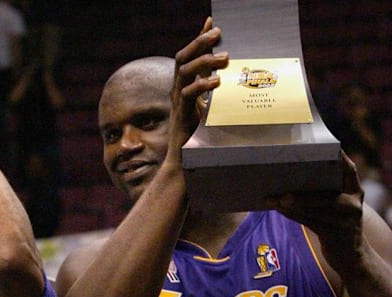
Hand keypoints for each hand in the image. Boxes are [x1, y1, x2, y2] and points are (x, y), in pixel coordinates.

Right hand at [167, 18, 227, 159]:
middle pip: (182, 58)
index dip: (198, 38)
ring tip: (223, 59)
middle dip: (199, 43)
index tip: (212, 22)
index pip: (189, 56)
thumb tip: (232, 79)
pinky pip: (188, 94)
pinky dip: (201, 85)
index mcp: (185, 87)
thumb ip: (216, 94)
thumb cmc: (199, 136)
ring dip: (203, 61)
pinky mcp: (182, 114)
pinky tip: (216, 82)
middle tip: (218, 34)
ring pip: (184, 72)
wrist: (185, 161)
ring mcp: (178, 102)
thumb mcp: (210, 108)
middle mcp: (178, 91)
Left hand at [267, 151, 363, 269]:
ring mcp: (345, 221)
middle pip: (325, 196)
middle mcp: (353, 205)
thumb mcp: (338, 208)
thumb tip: (290, 177)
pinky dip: (291, 214)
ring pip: (312, 210)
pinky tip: (276, 208)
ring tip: (271, 199)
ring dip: (289, 204)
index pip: (349, 171)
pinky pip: (308, 222)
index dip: (338, 158)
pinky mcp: (333, 234)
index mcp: (355, 193)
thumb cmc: (337, 225)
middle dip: (301, 194)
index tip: (321, 148)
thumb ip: (324, 192)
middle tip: (281, 190)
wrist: (351, 257)